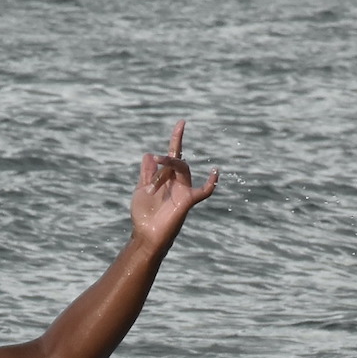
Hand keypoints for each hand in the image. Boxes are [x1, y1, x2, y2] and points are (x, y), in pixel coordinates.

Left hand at [129, 120, 218, 250]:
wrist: (145, 235)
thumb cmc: (144, 214)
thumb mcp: (141, 188)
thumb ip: (146, 173)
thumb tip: (149, 154)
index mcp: (167, 177)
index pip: (174, 154)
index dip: (177, 138)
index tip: (182, 122)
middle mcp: (177, 181)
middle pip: (175, 161)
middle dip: (163, 162)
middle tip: (153, 169)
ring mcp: (184, 190)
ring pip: (181, 169)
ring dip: (165, 172)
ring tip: (153, 183)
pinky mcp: (188, 201)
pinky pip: (204, 191)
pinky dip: (211, 183)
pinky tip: (215, 172)